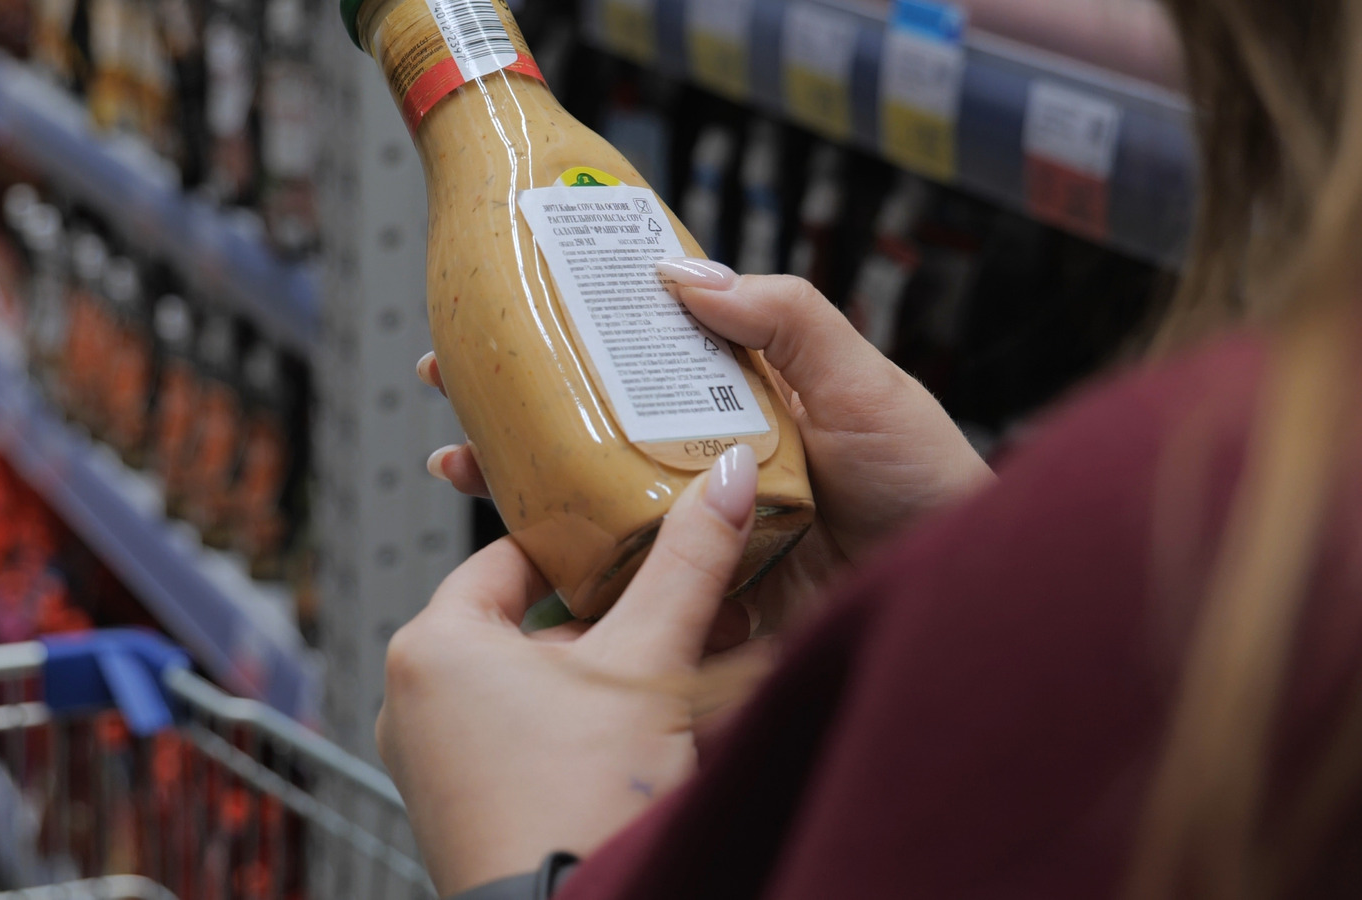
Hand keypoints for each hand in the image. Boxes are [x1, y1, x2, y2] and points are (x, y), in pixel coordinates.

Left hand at [378, 446, 765, 896]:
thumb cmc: (579, 805)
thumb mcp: (647, 665)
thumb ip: (688, 564)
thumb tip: (725, 479)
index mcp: (433, 643)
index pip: (510, 557)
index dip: (582, 546)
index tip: (634, 541)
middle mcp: (413, 698)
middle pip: (526, 627)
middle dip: (610, 623)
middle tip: (677, 616)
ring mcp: (427, 761)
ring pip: (526, 687)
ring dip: (599, 678)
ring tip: (670, 679)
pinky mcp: (454, 809)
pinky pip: (514, 740)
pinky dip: (570, 729)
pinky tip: (634, 741)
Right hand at [419, 260, 992, 624]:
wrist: (960, 594)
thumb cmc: (925, 481)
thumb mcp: (860, 380)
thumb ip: (785, 317)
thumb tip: (681, 268)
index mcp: (730, 410)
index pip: (629, 365)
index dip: (564, 341)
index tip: (499, 315)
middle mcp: (699, 473)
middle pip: (586, 438)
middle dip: (508, 415)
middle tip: (445, 389)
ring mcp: (690, 543)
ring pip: (582, 514)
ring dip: (511, 491)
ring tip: (457, 466)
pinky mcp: (694, 610)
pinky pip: (619, 595)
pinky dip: (561, 584)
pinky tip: (516, 564)